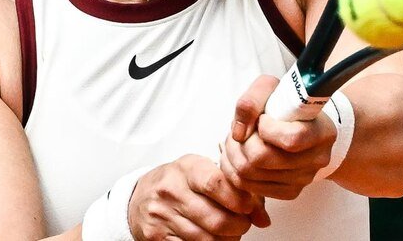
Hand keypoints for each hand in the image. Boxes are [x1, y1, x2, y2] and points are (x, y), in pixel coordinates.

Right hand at [128, 154, 268, 239]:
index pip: (216, 183)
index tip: (248, 206)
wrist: (140, 196)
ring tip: (229, 231)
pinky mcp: (157, 237)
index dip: (239, 199)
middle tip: (243, 223)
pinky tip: (212, 238)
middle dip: (239, 226)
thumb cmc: (178, 181)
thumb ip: (234, 189)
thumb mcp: (203, 173)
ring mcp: (162, 215)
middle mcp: (171, 191)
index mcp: (186, 168)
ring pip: (207, 239)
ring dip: (227, 239)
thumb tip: (262, 218)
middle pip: (216, 219)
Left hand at [218, 75, 336, 199]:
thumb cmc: (286, 106)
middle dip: (241, 142)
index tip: (262, 118)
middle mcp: (317, 159)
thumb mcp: (272, 89)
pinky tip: (239, 156)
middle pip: (263, 159)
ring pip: (250, 175)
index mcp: (321, 131)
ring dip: (233, 155)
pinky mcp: (290, 192)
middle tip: (241, 132)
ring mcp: (304, 179)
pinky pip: (250, 187)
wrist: (301, 127)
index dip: (267, 129)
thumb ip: (252, 100)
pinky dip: (235, 171)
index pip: (292, 139)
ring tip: (237, 142)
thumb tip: (239, 133)